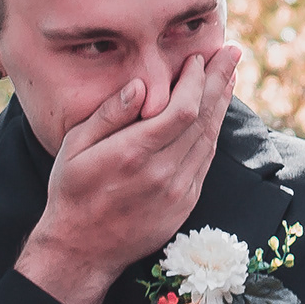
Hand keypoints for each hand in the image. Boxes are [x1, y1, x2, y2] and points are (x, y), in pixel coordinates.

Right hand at [12, 47, 238, 303]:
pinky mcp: (185, 203)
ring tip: (229, 76)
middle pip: (203, 118)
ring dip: (221, 104)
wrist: (84, 250)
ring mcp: (178, 190)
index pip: (182, 108)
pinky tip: (215, 114)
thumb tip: (139, 85)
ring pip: (210, 138)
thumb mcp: (74, 148)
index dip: (196, 80)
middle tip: (231, 53)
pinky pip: (206, 160)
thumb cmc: (73, 193)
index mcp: (133, 154)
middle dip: (219, 81)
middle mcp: (161, 172)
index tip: (199, 58)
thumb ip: (108, 115)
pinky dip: (213, 132)